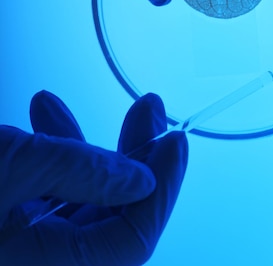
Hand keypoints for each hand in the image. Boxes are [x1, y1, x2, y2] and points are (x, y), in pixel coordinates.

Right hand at [0, 91, 187, 264]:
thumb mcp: (13, 166)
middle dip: (131, 157)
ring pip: (77, 201)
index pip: (130, 242)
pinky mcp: (8, 228)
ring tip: (68, 105)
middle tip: (148, 113)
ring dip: (84, 148)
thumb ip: (82, 173)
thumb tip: (142, 179)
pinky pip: (46, 197)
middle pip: (110, 218)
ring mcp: (23, 249)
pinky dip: (51, 157)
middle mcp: (37, 264)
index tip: (174, 143)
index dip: (161, 190)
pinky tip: (43, 118)